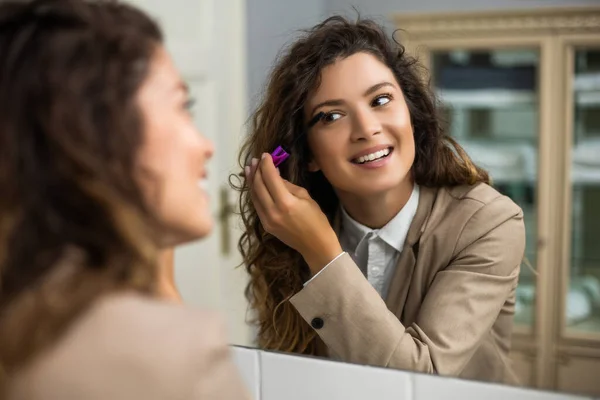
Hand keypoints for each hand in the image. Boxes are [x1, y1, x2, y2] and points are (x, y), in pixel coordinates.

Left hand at [245, 153, 342, 273]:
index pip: (270, 178)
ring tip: (250, 169)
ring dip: (251, 181)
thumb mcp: (306, 197)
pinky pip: (256, 205)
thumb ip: (288, 186)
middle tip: (255, 160)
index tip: (265, 155)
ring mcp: (267, 220)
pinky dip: (254, 193)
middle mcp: (273, 211)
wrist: (315, 246)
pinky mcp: (265, 225)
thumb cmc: (316, 220)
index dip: (266, 165)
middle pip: (259, 186)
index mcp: (286, 203)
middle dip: (256, 171)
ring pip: (254, 196)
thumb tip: (276, 175)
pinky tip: (254, 185)